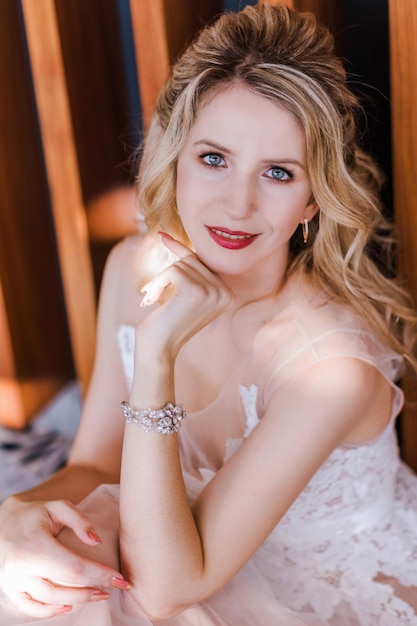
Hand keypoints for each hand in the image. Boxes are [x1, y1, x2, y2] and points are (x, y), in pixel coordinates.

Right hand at [0, 495, 128, 617]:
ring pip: (49, 599)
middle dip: (92, 589)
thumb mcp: (57, 507)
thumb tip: (97, 541)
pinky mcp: (8, 589)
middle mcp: (21, 565)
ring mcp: (12, 580)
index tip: (120, 579)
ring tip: (97, 595)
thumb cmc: (34, 513)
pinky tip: (68, 607)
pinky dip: (49, 612)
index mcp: (35, 543)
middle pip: (64, 586)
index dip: (99, 574)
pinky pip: (29, 607)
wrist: (3, 521)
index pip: (74, 566)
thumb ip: (79, 520)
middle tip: (114, 587)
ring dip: (76, 600)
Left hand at [138, 233, 232, 358]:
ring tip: (150, 299)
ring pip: (180, 265)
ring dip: (159, 281)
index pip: (202, 262)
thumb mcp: (182, 292)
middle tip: (150, 294)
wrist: (158, 348)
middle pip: (192, 261)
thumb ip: (187, 268)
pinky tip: (150, 300)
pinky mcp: (195, 291)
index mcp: (227, 294)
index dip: (180, 251)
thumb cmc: (167, 321)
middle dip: (167, 274)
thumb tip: (167, 235)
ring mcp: (212, 292)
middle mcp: (225, 292)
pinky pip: (171, 271)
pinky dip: (156, 283)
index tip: (163, 237)